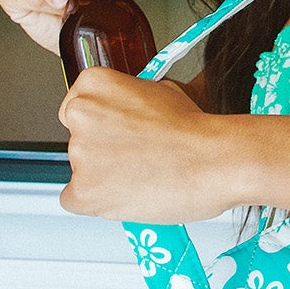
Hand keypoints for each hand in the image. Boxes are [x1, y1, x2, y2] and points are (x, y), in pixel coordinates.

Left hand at [58, 68, 229, 222]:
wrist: (215, 161)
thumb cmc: (197, 131)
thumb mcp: (161, 92)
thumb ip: (129, 101)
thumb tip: (123, 114)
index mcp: (94, 84)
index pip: (76, 109)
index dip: (100, 127)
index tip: (116, 135)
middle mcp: (80, 115)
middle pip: (76, 141)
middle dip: (102, 153)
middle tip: (135, 159)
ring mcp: (80, 154)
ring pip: (79, 173)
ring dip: (103, 178)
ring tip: (142, 178)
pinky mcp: (84, 191)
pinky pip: (74, 202)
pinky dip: (97, 204)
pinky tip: (126, 196)